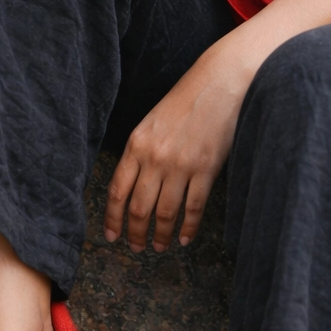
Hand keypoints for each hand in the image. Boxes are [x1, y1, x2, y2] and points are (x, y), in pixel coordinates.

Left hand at [103, 43, 245, 250]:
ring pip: (164, 213)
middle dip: (136, 234)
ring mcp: (180, 165)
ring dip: (161, 236)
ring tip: (160, 246)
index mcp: (136, 144)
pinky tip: (185, 238)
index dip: (113, 218)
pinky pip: (192, 208)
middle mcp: (154, 157)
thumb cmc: (186, 99)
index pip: (117, 191)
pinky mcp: (205, 170)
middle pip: (138, 208)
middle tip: (136, 247)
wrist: (218, 82)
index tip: (112, 236)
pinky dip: (188, 228)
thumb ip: (141, 152)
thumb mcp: (152, 123)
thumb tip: (134, 187)